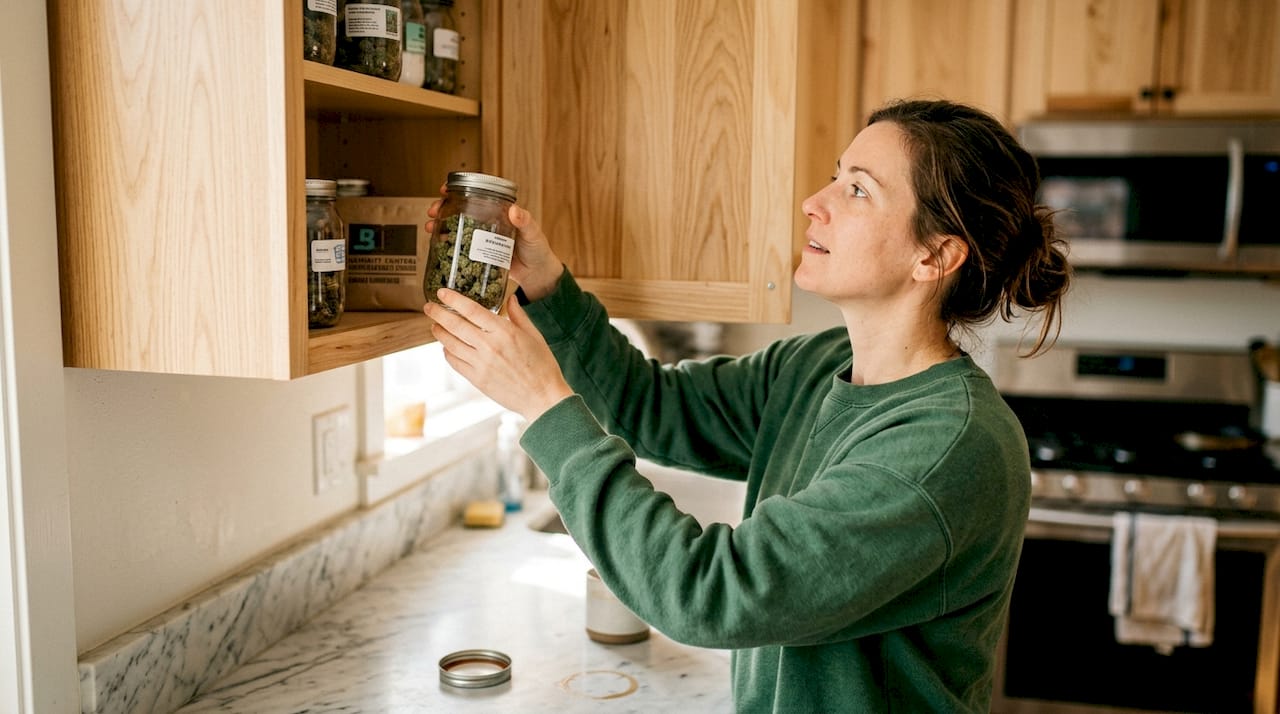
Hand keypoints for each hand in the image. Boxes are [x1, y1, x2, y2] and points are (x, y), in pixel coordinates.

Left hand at [423, 289, 573, 421]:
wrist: (542, 397)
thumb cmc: (542, 365)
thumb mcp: (534, 335)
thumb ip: (518, 315)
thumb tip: (510, 298)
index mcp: (504, 331)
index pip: (471, 310)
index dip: (453, 299)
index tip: (441, 293)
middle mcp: (489, 346)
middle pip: (455, 325)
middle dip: (438, 314)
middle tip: (429, 307)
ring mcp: (480, 364)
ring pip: (451, 344)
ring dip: (439, 333)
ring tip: (435, 326)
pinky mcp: (477, 379)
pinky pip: (455, 362)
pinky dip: (447, 352)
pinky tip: (447, 347)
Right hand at [426, 190, 563, 301]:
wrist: (538, 275)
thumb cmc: (538, 250)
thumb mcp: (533, 234)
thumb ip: (525, 222)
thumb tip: (514, 210)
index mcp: (499, 212)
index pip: (477, 194)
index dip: (458, 188)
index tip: (444, 188)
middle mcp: (488, 222)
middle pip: (461, 209)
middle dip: (443, 207)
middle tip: (433, 211)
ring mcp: (482, 238)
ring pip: (457, 227)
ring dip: (440, 225)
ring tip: (431, 228)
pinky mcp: (479, 255)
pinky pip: (460, 247)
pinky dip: (447, 245)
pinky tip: (437, 244)